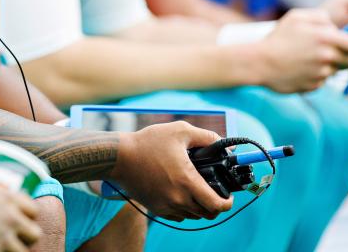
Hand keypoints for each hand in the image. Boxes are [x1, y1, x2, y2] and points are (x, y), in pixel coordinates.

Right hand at [0, 179, 40, 251]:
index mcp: (5, 197)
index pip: (32, 209)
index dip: (26, 214)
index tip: (19, 216)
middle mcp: (8, 216)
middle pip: (34, 233)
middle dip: (24, 235)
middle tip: (12, 235)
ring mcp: (1, 237)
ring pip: (22, 251)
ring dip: (13, 248)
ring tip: (1, 244)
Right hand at [111, 122, 232, 221]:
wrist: (119, 157)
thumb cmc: (148, 142)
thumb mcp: (180, 131)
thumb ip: (206, 137)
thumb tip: (224, 145)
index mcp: (187, 181)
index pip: (217, 205)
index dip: (228, 203)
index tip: (229, 196)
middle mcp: (178, 198)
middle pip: (207, 214)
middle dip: (215, 205)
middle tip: (215, 192)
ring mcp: (166, 205)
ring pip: (193, 216)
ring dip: (200, 207)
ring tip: (198, 192)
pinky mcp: (156, 208)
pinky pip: (178, 216)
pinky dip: (184, 209)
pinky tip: (182, 195)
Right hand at [257, 8, 347, 92]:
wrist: (259, 63)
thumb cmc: (277, 38)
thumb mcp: (296, 17)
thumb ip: (320, 16)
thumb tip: (333, 24)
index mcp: (326, 38)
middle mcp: (328, 57)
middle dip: (347, 55)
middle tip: (331, 50)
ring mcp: (322, 74)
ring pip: (337, 70)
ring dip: (330, 64)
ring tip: (310, 58)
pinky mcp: (314, 86)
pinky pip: (323, 80)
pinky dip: (316, 75)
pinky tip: (301, 68)